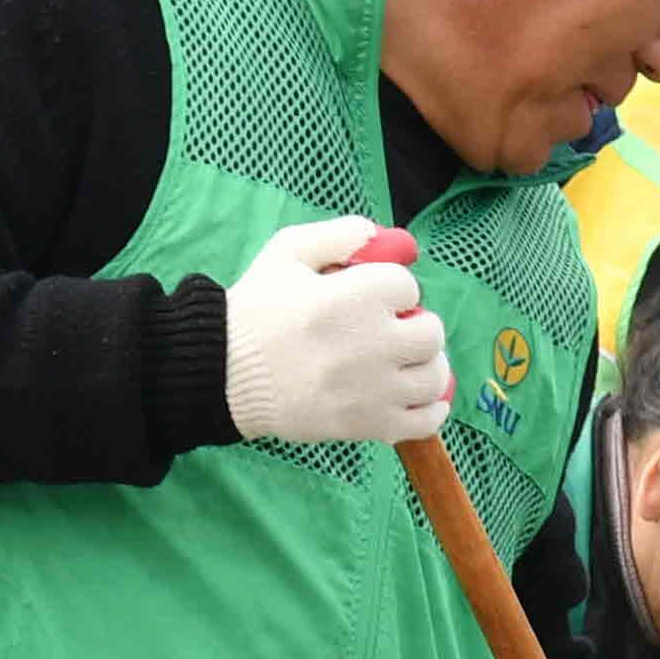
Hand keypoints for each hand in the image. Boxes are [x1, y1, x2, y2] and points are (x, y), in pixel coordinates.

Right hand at [221, 214, 451, 444]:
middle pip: (431, 331)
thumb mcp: (286, 252)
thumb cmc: (255, 310)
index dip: (392, 288)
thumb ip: (337, 235)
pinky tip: (413, 396)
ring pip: (434, 376)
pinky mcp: (370, 425)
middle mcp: (372, 343)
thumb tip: (380, 233)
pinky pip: (426, 420)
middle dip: (414, 324)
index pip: (407, 287)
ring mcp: (375, 389)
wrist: (225, 374)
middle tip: (391, 330)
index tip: (372, 298)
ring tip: (402, 362)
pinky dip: (431, 409)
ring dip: (425, 364)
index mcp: (354, 297)